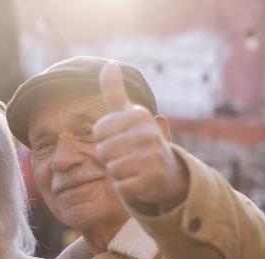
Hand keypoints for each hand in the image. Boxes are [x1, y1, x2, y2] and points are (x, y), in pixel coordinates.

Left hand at [92, 63, 187, 210]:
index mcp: (139, 115)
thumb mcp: (128, 114)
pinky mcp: (153, 180)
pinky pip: (121, 187)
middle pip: (103, 151)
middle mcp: (148, 134)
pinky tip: (138, 181)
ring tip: (132, 167)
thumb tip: (109, 64)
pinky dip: (125, 188)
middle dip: (110, 158)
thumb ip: (115, 91)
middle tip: (127, 156)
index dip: (104, 139)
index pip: (98, 131)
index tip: (120, 138)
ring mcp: (153, 158)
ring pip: (112, 169)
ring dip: (118, 173)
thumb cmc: (138, 139)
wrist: (166, 171)